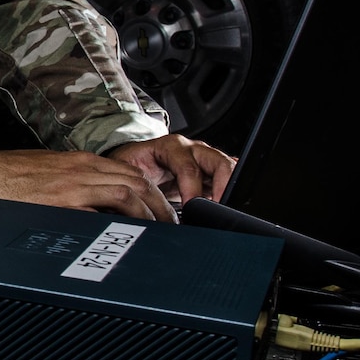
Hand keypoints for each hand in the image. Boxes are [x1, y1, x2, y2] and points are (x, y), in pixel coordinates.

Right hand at [0, 148, 176, 220]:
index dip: (153, 193)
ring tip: (159, 232)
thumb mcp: (52, 171)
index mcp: (81, 161)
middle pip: (138, 182)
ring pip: (128, 193)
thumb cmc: (12, 176)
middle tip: (171, 225)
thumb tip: (102, 203)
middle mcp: (83, 170)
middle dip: (161, 205)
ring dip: (149, 213)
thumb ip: (79, 181)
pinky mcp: (62, 203)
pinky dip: (121, 222)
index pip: (131, 172)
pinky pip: (102, 210)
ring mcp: (74, 186)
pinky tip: (129, 236)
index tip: (162, 211)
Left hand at [104, 134, 235, 207]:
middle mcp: (192, 150)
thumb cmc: (130, 165)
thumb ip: (135, 186)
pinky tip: (230, 203)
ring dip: (228, 190)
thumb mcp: (128, 173)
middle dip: (223, 187)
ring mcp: (205, 160)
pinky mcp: (212, 173)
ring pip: (228, 170)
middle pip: (219, 163)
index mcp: (171, 147)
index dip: (192, 189)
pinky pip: (230, 178)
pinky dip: (231, 191)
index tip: (191, 208)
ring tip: (222, 211)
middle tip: (217, 211)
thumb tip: (139, 209)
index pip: (188, 168)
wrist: (134, 161)